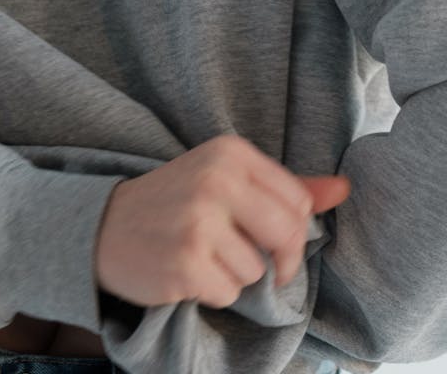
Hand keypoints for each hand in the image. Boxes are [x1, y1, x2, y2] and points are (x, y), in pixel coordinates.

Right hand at [94, 133, 350, 308]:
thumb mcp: (226, 180)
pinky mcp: (185, 263)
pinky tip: (188, 273)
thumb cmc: (174, 203)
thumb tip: (345, 188)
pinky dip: (213, 292)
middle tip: (253, 263)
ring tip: (203, 258)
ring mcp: (199, 223)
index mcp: (230, 153)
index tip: (274, 239)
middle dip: (279, 260)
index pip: (298, 201)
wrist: (101, 227)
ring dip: (236, 275)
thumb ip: (286, 187)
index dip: (295, 230)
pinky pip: (229, 292)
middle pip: (288, 234)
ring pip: (257, 270)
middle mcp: (216, 181)